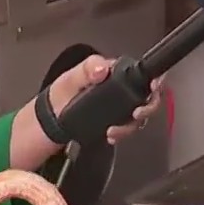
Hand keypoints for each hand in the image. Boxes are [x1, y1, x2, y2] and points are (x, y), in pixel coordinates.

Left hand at [49, 55, 164, 144]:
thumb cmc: (60, 95)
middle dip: (147, 107)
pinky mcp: (115, 122)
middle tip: (136, 114)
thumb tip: (103, 68)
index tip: (153, 87)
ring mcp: (119, 107)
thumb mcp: (71, 78)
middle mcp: (120, 90)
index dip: (154, 79)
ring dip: (131, 125)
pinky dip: (122, 134)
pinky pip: (127, 128)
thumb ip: (87, 70)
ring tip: (114, 130)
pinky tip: (110, 135)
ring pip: (139, 116)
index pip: (142, 73)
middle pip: (147, 97)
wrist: (49, 121)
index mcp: (113, 73)